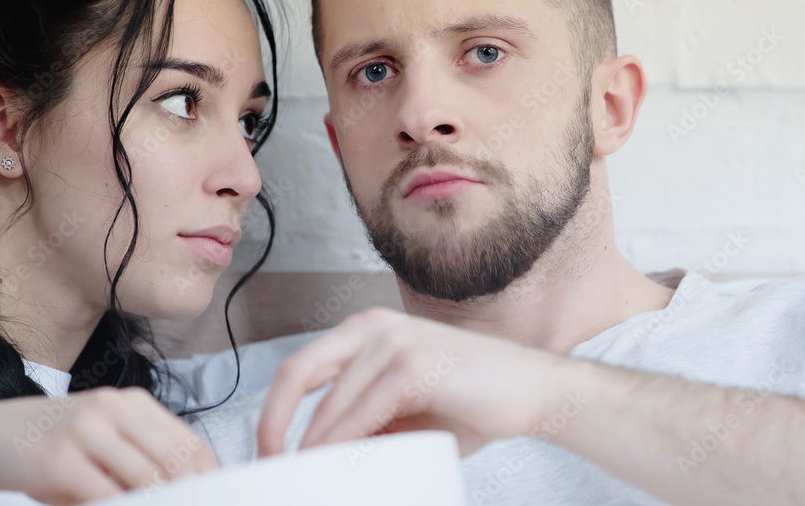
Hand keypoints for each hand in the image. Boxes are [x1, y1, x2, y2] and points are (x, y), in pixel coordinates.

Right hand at [0, 387, 218, 504]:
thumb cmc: (54, 442)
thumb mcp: (104, 436)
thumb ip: (142, 453)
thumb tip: (186, 485)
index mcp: (133, 402)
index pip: (188, 440)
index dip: (208, 473)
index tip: (217, 493)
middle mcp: (113, 409)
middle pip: (174, 458)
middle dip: (191, 491)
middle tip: (200, 504)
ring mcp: (87, 431)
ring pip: (147, 476)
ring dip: (161, 501)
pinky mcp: (61, 460)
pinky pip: (107, 494)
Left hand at [256, 307, 569, 457]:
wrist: (535, 392)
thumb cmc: (473, 402)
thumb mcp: (404, 412)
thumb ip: (362, 423)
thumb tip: (316, 457)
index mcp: (367, 330)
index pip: (301, 368)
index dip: (275, 413)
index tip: (269, 451)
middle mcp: (374, 327)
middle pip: (298, 372)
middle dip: (274, 424)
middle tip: (270, 464)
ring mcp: (395, 341)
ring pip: (330, 401)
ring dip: (313, 446)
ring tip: (308, 478)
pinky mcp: (415, 364)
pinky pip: (362, 412)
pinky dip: (343, 442)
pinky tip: (336, 464)